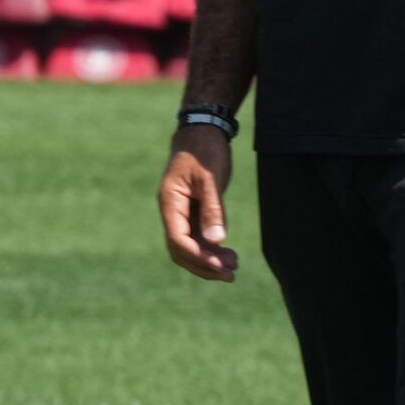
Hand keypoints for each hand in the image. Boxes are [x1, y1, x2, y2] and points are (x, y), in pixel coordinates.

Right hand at [158, 124, 237, 281]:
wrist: (202, 130)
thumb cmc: (205, 150)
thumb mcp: (210, 178)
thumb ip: (213, 209)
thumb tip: (216, 241)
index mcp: (170, 202)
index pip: (178, 240)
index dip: (199, 257)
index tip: (222, 267)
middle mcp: (172, 210)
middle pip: (180, 249)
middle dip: (203, 265)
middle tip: (231, 273)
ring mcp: (180, 212)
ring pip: (188, 246)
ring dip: (208, 259)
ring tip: (234, 265)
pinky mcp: (191, 210)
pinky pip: (196, 237)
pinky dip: (210, 248)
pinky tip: (228, 252)